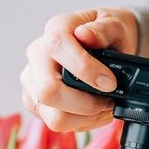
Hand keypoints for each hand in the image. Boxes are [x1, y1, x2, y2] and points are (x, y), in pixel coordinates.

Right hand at [20, 7, 138, 132]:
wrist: (102, 46)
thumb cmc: (107, 35)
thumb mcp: (115, 25)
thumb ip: (103, 30)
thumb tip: (86, 35)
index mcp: (55, 29)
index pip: (57, 47)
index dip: (85, 69)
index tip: (110, 83)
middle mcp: (37, 56)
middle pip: (47, 91)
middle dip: (85, 104)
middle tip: (108, 101)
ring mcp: (33, 82)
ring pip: (53, 116)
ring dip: (86, 118)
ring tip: (105, 108)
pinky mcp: (36, 103)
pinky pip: (56, 123)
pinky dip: (82, 123)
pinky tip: (94, 111)